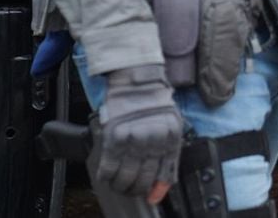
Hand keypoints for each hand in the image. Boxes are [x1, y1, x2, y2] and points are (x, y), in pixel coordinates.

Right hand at [95, 64, 182, 198]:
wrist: (137, 81)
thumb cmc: (154, 102)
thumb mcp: (171, 125)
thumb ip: (167, 153)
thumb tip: (159, 187)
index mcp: (171, 139)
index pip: (165, 175)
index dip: (156, 190)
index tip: (150, 197)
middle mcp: (154, 141)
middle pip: (143, 180)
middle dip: (136, 189)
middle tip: (130, 189)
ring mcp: (134, 140)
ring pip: (125, 178)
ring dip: (120, 186)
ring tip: (117, 183)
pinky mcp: (115, 138)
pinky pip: (108, 169)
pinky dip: (106, 177)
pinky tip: (106, 174)